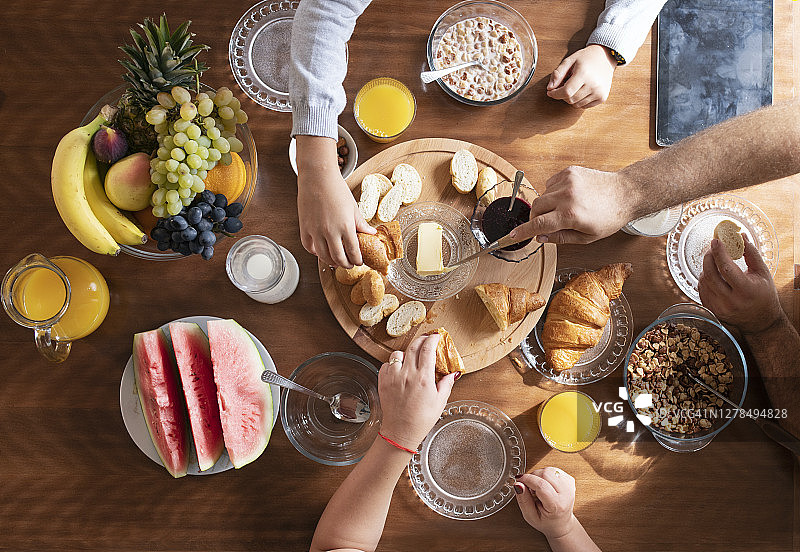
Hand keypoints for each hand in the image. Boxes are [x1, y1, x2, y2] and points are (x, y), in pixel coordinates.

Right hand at [296, 135, 374, 267]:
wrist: (318, 177)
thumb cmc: (336, 189)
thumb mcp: (353, 207)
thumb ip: (361, 223)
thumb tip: (371, 233)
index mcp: (345, 226)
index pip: (353, 252)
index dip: (357, 260)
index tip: (359, 261)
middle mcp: (330, 231)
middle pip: (339, 258)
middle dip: (346, 264)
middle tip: (349, 264)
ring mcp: (315, 231)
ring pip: (323, 256)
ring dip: (331, 262)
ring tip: (336, 261)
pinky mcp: (304, 228)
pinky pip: (309, 247)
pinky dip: (315, 253)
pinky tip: (321, 252)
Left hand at [378, 335, 457, 450]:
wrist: (401, 432)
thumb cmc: (421, 419)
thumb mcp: (440, 402)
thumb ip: (447, 384)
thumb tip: (453, 373)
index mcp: (423, 378)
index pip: (428, 349)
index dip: (432, 339)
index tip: (436, 336)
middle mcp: (407, 374)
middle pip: (413, 346)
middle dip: (421, 340)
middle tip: (426, 340)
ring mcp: (393, 377)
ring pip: (397, 354)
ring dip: (405, 353)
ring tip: (410, 358)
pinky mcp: (383, 382)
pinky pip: (386, 365)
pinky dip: (392, 364)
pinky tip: (399, 370)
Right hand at [509, 166, 630, 244]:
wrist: (625, 193)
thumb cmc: (609, 217)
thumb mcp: (587, 237)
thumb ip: (560, 238)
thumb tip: (540, 237)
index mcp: (571, 214)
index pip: (538, 224)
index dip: (523, 231)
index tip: (512, 235)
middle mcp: (567, 195)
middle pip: (536, 207)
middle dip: (536, 218)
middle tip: (546, 224)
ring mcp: (567, 181)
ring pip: (542, 195)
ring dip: (547, 205)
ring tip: (563, 210)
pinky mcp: (569, 171)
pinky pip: (550, 184)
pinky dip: (553, 193)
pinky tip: (567, 198)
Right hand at [515, 468, 577, 538]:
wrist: (561, 523)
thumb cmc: (546, 521)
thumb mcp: (530, 516)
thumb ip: (523, 500)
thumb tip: (518, 484)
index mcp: (557, 505)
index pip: (541, 485)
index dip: (527, 479)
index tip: (519, 480)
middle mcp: (566, 494)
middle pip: (545, 473)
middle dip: (532, 477)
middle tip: (530, 489)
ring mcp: (569, 486)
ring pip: (549, 470)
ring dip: (539, 475)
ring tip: (538, 488)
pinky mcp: (569, 479)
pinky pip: (553, 470)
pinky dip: (545, 474)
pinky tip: (545, 485)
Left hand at [547, 44, 616, 107]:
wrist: (605, 56)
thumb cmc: (586, 58)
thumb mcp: (569, 60)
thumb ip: (558, 74)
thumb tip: (549, 88)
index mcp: (584, 74)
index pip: (566, 92)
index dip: (555, 94)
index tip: (550, 92)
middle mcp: (594, 84)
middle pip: (570, 100)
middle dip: (563, 95)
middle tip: (564, 85)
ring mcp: (599, 92)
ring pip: (576, 105)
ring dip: (571, 98)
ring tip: (575, 86)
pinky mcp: (602, 98)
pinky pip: (584, 106)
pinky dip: (580, 101)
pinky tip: (582, 90)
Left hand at [698, 235, 782, 333]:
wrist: (760, 320)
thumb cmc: (763, 295)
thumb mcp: (763, 273)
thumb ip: (752, 254)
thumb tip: (741, 236)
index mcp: (746, 291)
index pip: (727, 268)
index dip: (719, 253)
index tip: (716, 241)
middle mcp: (731, 301)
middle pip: (711, 275)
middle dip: (709, 257)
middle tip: (712, 249)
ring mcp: (719, 307)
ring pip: (704, 282)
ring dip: (706, 268)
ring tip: (714, 262)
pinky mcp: (712, 310)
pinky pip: (701, 290)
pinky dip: (704, 279)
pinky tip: (712, 274)